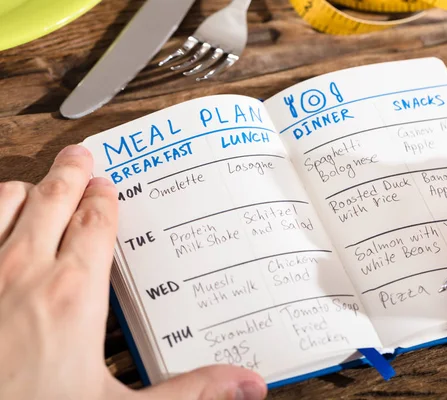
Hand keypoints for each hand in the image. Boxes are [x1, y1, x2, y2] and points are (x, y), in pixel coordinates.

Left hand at [0, 145, 266, 399]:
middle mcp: (24, 271)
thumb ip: (186, 390)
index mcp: (74, 294)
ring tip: (37, 185)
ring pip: (4, 202)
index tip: (106, 185)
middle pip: (51, 199)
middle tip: (80, 155)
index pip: (95, 224)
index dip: (102, 199)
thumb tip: (246, 383)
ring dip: (25, 190)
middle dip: (69, 173)